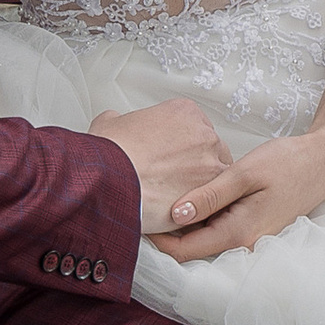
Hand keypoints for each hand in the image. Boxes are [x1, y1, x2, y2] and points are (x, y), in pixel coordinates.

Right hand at [90, 95, 232, 231]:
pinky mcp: (213, 190)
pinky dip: (202, 208)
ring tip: (175, 199)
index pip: (194, 128)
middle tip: (171, 180)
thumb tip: (117, 123)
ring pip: (216, 176)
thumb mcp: (109, 123)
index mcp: (183, 112)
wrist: (113, 180)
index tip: (169, 159)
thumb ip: (122, 120)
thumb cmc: (111, 155)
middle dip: (194, 165)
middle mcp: (203, 133)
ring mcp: (212, 162)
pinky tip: (182, 212)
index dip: (181, 147)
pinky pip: (214, 200)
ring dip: (200, 186)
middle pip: (209, 150)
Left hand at [150, 127, 324, 262]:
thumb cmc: (288, 163)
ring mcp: (248, 238)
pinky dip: (198, 217)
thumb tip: (175, 215)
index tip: (132, 214)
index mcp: (238, 234)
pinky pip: (216, 228)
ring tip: (155, 195)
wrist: (324, 162)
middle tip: (137, 201)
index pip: (184, 251)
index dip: (155, 238)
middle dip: (164, 230)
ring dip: (180, 224)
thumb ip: (210, 195)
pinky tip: (187, 195)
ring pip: (202, 238)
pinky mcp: (250, 227)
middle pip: (190, 248)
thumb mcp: (245, 173)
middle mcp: (242, 244)